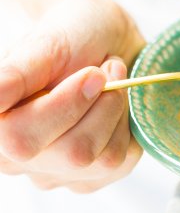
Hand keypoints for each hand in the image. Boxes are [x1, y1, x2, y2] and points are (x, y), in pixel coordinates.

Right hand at [0, 0, 145, 191]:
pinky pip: (123, 161)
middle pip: (73, 153)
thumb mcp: (45, 44)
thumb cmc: (72, 35)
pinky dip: (129, 127)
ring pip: (103, 159)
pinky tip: (117, 108)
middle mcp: (19, 158)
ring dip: (118, 111)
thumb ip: (16, 74)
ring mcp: (57, 171)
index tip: (92, 73)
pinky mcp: (94, 177)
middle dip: (103, 105)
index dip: (65, 106)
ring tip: (112, 82)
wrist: (106, 41)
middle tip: (106, 71)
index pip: (21, 139)